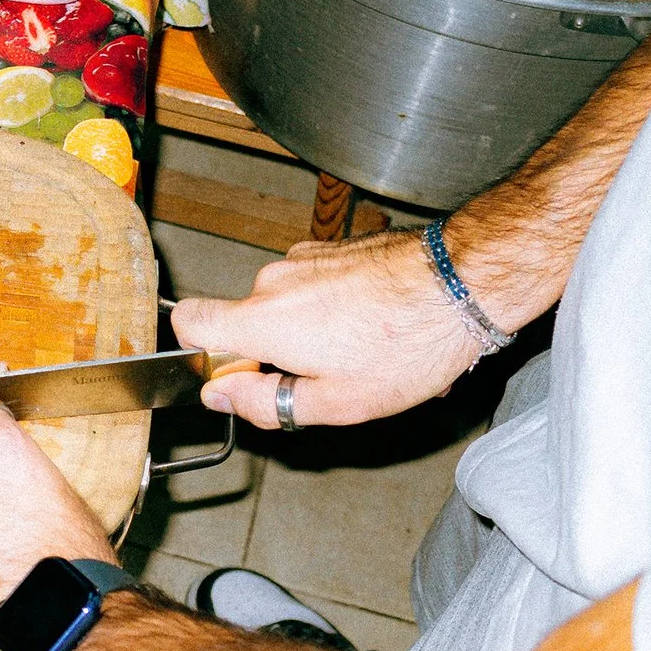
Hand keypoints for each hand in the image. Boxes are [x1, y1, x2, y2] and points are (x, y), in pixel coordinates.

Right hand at [172, 230, 478, 431]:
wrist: (463, 282)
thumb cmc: (406, 344)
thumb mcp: (336, 402)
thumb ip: (265, 402)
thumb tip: (219, 395)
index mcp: (262, 320)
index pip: (187, 322)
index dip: (202, 354)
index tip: (244, 377)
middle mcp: (273, 280)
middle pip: (246, 321)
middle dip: (276, 353)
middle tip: (327, 379)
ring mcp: (305, 257)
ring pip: (286, 305)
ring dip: (313, 332)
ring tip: (367, 355)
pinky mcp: (335, 248)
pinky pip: (316, 286)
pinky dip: (336, 309)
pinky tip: (379, 329)